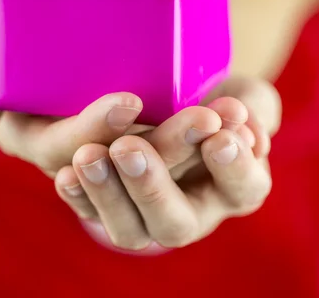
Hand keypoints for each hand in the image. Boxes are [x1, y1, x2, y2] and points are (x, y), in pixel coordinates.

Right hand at [0, 16, 280, 252]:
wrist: (83, 18)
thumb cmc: (26, 31)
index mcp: (43, 138)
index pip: (64, 150)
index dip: (93, 132)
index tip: (128, 103)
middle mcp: (89, 154)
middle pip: (125, 168)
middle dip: (165, 149)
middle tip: (202, 118)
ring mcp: (128, 146)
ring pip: (168, 166)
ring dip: (202, 147)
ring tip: (230, 116)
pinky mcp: (165, 132)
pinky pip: (197, 154)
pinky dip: (223, 142)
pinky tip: (245, 117)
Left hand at [54, 77, 279, 251]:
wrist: (159, 89)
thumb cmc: (204, 92)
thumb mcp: (237, 91)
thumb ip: (250, 103)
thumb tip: (239, 120)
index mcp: (229, 184)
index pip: (244, 189)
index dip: (234, 168)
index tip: (218, 134)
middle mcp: (188, 209)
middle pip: (175, 223)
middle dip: (153, 188)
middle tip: (130, 149)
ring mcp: (142, 212)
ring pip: (128, 229)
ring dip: (107, 193)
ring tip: (89, 157)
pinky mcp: (102, 201)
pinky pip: (87, 210)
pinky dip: (78, 195)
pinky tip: (67, 175)